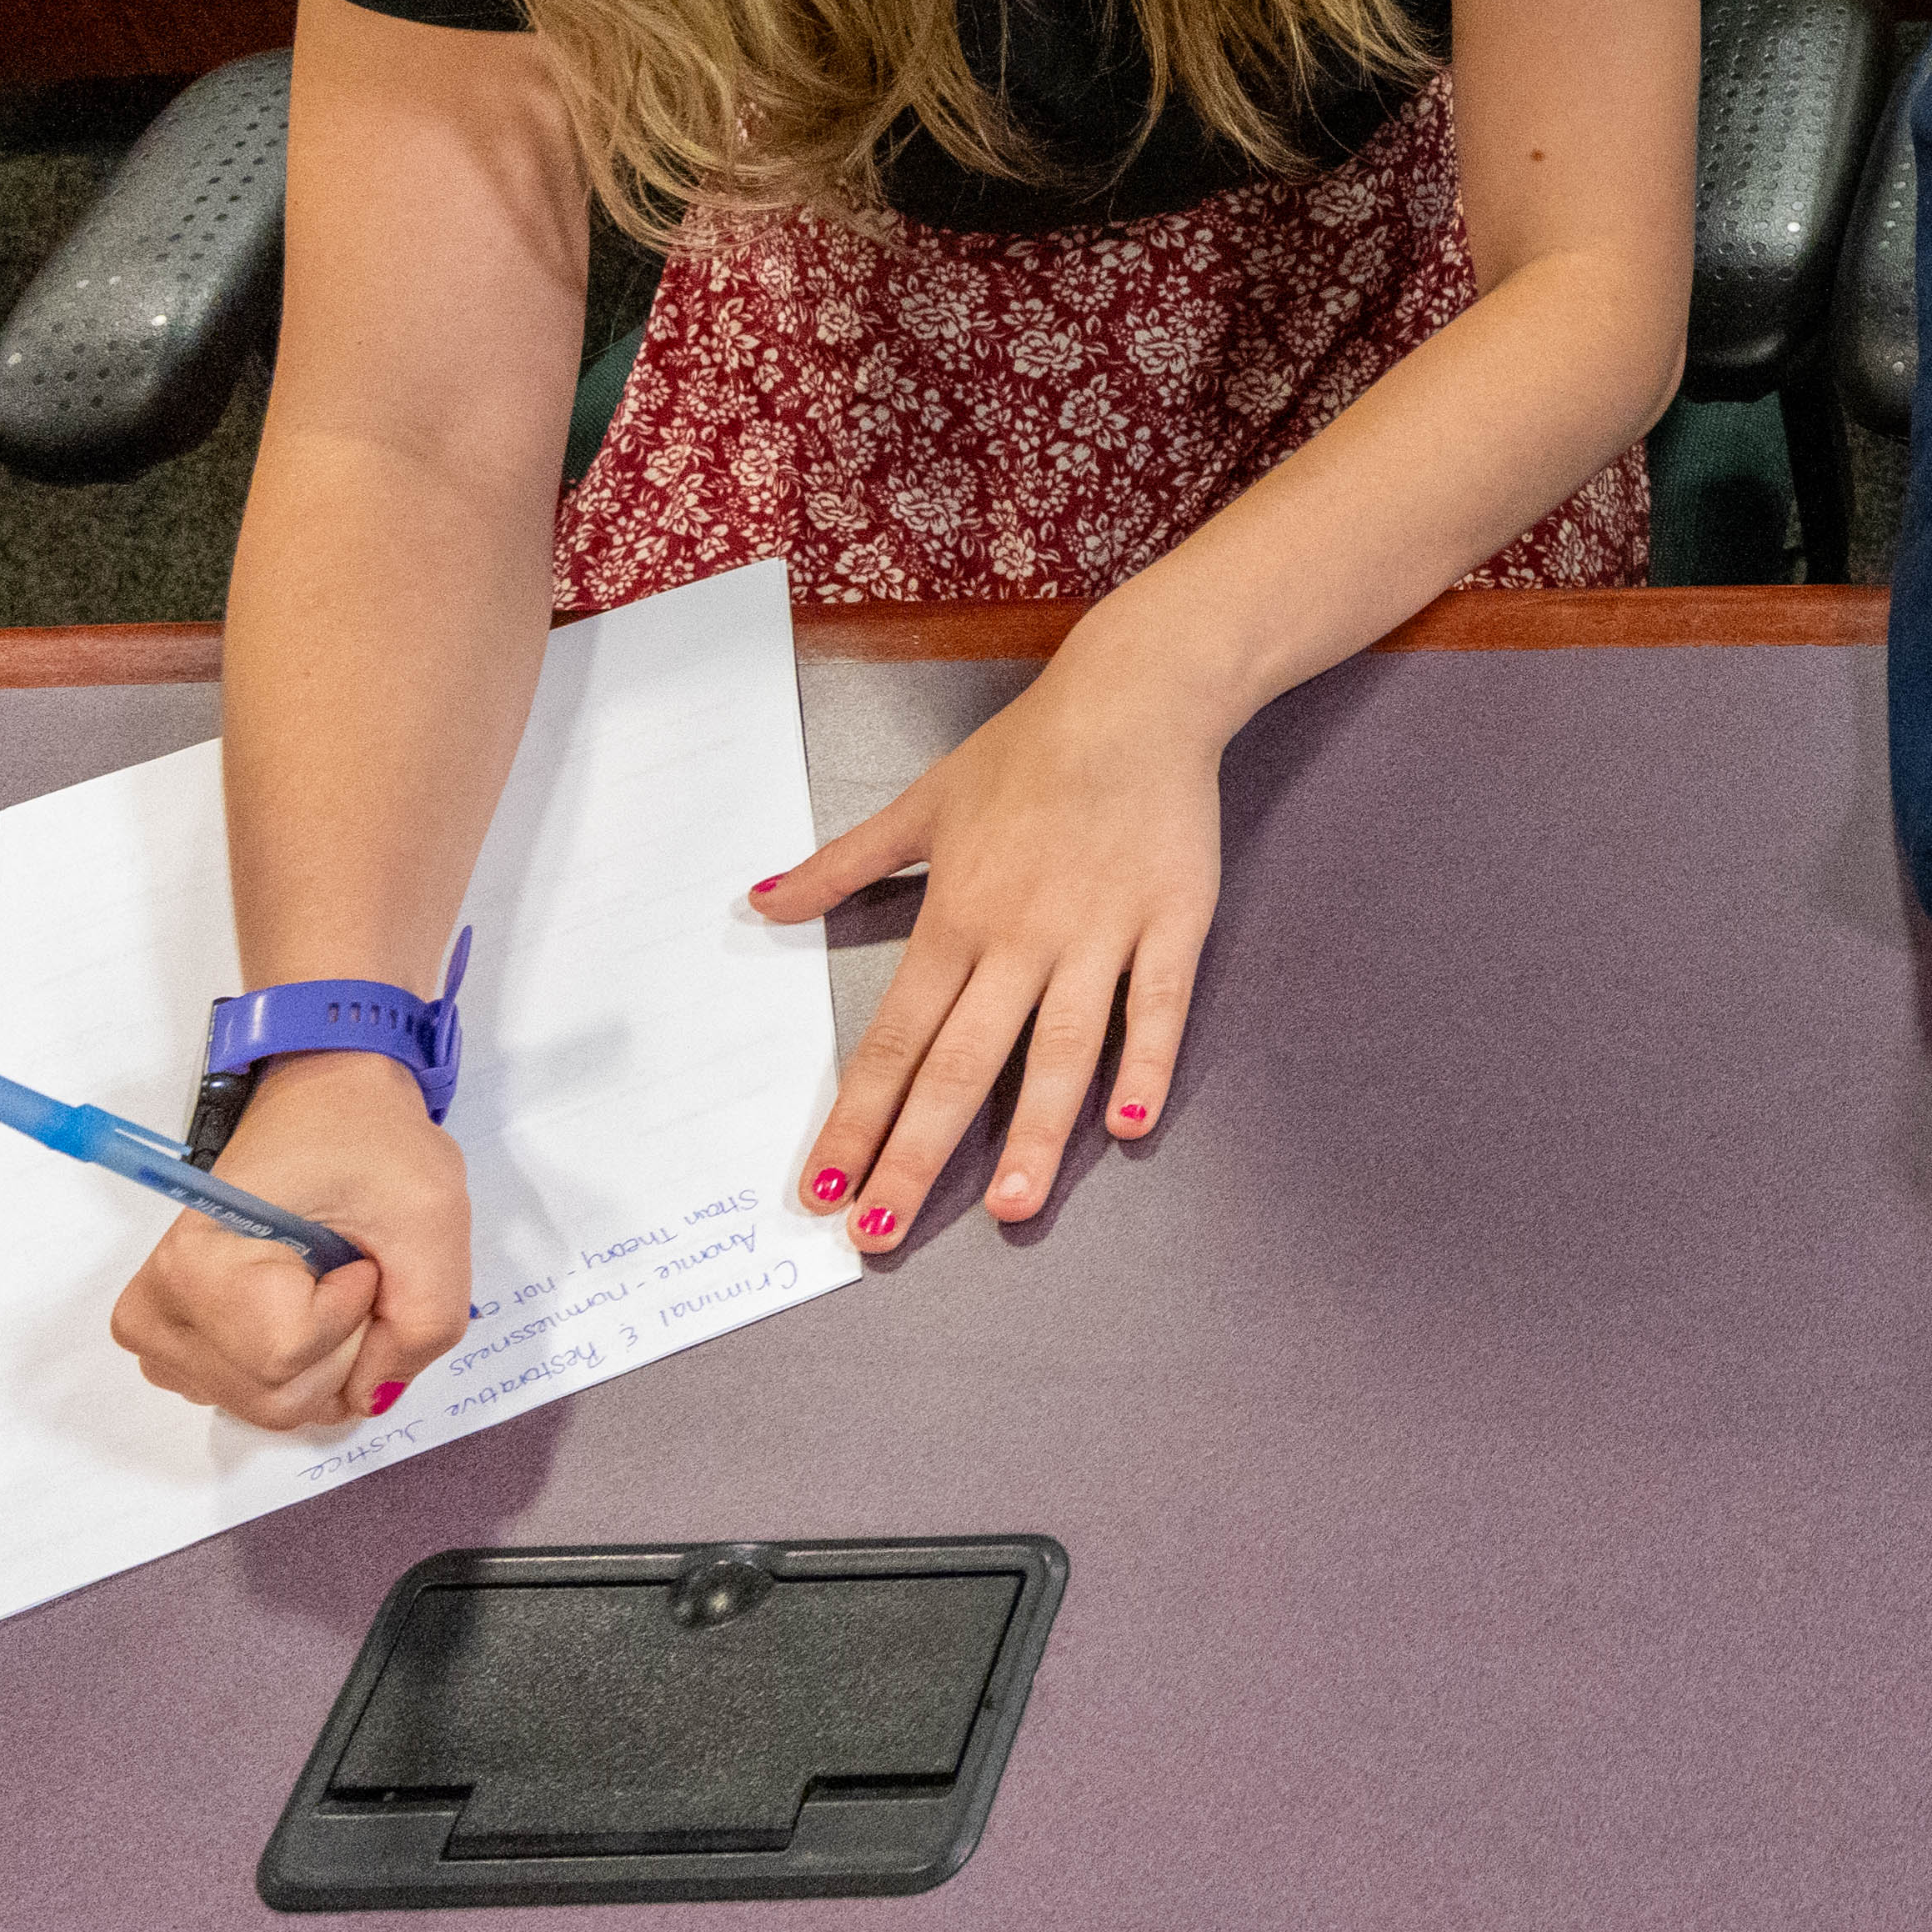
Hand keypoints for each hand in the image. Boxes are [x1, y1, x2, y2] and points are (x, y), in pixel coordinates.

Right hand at [108, 1055, 471, 1431]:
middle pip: (278, 1395)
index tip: (355, 1252)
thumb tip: (375, 1396)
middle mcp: (156, 1310)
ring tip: (327, 1278)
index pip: (286, 1354)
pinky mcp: (176, 1346)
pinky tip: (305, 1304)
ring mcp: (160, 1335)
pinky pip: (259, 1395)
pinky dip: (305, 1365)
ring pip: (272, 1403)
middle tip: (351, 1268)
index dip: (350, 1310)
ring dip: (330, 1356)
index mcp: (193, 1264)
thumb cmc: (368, 1140)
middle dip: (348, 1344)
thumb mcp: (430, 1216)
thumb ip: (424, 1322)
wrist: (327, 1103)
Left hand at [766, 652, 1229, 1255]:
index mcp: (955, 918)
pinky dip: (1147, 1065)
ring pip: (1061, 1051)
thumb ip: (843, 865)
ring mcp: (1100, 934)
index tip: (824, 1187)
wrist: (1138, 695)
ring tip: (1010, 1210)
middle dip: (917, 1158)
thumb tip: (760, 902)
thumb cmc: (1027, 751)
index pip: (893, 1040)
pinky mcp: (1171, 922)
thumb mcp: (923, 804)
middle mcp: (1021, 939)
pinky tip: (1130, 1125)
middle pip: (960, 1066)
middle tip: (882, 1236)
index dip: (856, 1120)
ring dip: (1035, 1135)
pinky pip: (1159, 1007)